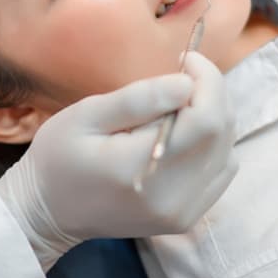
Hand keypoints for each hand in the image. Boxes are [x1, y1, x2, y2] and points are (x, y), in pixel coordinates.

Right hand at [0, 52, 236, 269]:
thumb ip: (139, 99)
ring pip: (227, 150)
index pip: (206, 120)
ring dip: (214, 117)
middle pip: (222, 133)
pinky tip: (185, 134)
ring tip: (180, 105)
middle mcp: (170, 197)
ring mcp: (182, 212)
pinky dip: (214, 145)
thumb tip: (187, 84)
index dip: (207, 80)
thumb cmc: (59, 157)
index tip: (185, 59)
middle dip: (212, 93)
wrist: (49, 212)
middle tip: (183, 75)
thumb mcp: (87, 115)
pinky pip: (221, 171)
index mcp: (140, 168)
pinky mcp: (187, 218)